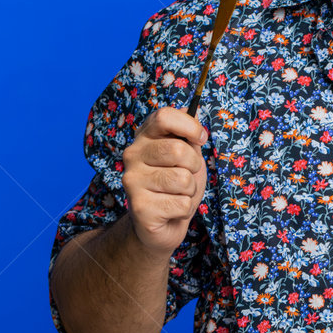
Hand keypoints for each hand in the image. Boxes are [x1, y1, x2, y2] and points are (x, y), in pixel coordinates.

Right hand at [121, 107, 208, 256]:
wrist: (162, 224)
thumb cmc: (176, 186)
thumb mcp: (187, 156)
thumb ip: (189, 135)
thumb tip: (194, 108)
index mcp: (144, 137)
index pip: (163, 117)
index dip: (189, 126)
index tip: (200, 139)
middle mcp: (132, 156)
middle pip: (177, 150)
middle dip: (194, 166)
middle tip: (187, 175)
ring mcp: (132, 182)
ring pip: (182, 179)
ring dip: (190, 190)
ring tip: (178, 194)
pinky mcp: (139, 208)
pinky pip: (181, 204)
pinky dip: (185, 209)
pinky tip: (171, 210)